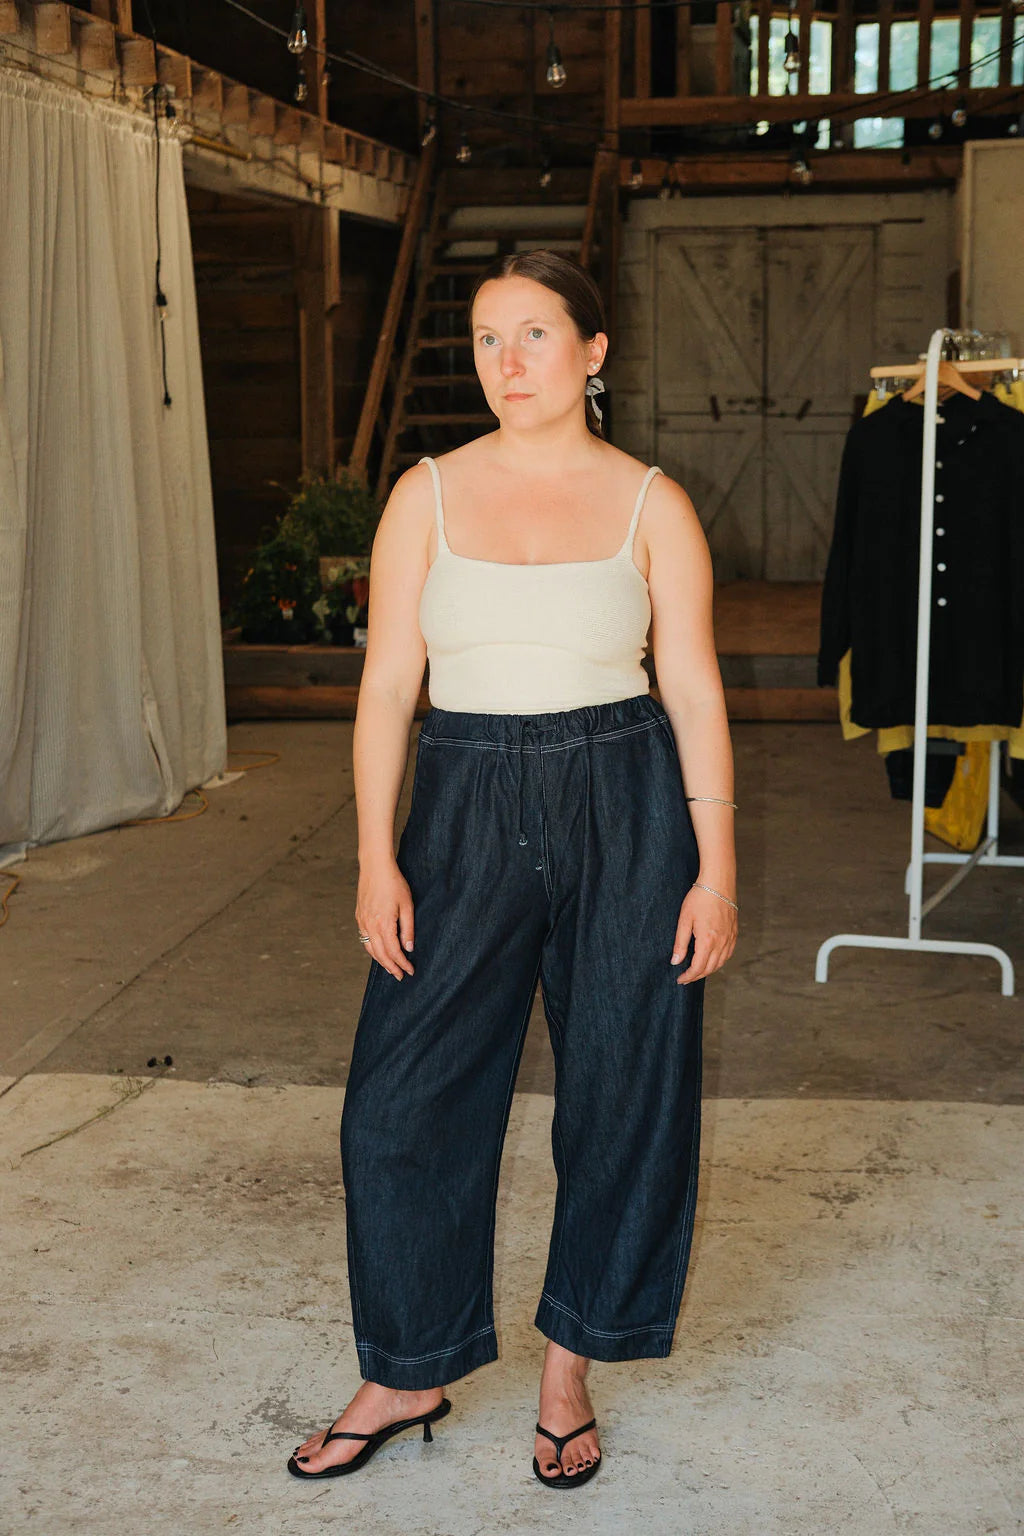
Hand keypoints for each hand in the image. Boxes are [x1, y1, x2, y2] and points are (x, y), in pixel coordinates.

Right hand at [355, 859, 415, 979]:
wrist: (375, 867)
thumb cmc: (394, 883)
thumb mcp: (407, 905)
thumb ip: (408, 928)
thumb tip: (408, 948)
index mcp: (384, 924)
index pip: (394, 952)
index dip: (402, 963)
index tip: (410, 971)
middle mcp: (370, 926)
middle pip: (380, 954)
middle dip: (391, 967)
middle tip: (400, 976)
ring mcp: (362, 921)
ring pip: (370, 949)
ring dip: (381, 961)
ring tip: (390, 968)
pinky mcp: (359, 916)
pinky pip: (364, 939)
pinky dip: (372, 949)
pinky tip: (379, 951)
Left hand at [672, 883, 736, 984]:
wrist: (718, 883)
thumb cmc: (699, 898)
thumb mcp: (684, 920)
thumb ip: (680, 942)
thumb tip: (675, 961)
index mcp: (708, 940)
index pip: (698, 967)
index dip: (688, 976)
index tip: (680, 979)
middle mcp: (721, 942)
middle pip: (710, 968)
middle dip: (697, 976)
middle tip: (686, 977)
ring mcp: (730, 938)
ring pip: (720, 963)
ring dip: (708, 970)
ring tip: (696, 971)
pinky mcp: (734, 933)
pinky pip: (728, 954)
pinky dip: (719, 961)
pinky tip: (712, 960)